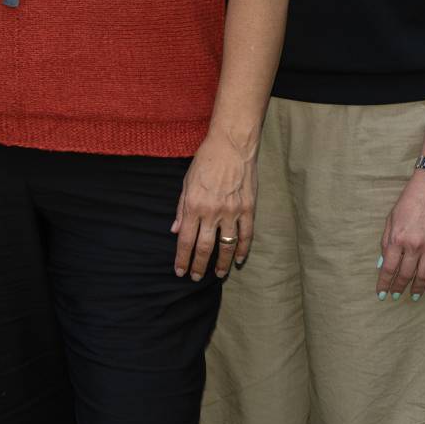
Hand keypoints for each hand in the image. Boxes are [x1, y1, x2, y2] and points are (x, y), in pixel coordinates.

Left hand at [171, 131, 255, 278]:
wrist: (231, 146)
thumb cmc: (205, 161)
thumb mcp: (186, 182)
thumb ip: (181, 209)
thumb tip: (176, 231)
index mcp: (194, 206)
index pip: (186, 240)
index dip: (182, 258)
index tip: (180, 271)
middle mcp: (212, 212)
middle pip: (204, 247)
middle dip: (198, 265)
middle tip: (195, 278)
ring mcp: (232, 211)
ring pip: (227, 246)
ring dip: (222, 263)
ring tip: (218, 274)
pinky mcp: (248, 208)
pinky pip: (246, 235)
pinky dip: (243, 249)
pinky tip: (240, 259)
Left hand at [378, 172, 424, 297]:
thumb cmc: (409, 201)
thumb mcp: (391, 219)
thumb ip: (386, 242)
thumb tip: (383, 262)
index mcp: (397, 239)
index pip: (389, 268)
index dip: (384, 282)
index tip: (381, 293)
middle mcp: (414, 246)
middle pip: (405, 274)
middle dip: (399, 287)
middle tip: (395, 296)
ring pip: (423, 275)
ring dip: (417, 288)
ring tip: (413, 297)